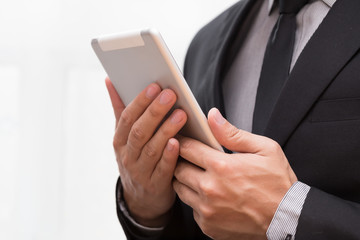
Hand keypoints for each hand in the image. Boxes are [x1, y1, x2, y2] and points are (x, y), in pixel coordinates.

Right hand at [106, 78, 186, 226]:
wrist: (141, 197)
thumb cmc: (135, 157)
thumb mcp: (124, 136)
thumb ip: (120, 109)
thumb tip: (109, 80)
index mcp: (119, 140)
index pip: (127, 118)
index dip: (140, 102)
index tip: (154, 86)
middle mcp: (127, 155)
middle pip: (139, 131)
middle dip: (154, 112)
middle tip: (171, 95)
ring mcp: (140, 171)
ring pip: (152, 148)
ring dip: (165, 130)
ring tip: (181, 114)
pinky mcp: (155, 184)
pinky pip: (162, 169)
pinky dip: (169, 156)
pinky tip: (177, 143)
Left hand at [173, 108, 296, 239]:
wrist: (287, 219)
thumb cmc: (278, 183)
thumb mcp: (264, 149)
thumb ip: (233, 133)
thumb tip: (212, 117)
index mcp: (221, 167)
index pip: (186, 148)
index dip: (181, 141)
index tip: (180, 139)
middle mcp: (210, 189)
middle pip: (178, 169)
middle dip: (181, 161)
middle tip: (191, 158)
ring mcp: (207, 210)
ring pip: (180, 190)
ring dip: (186, 181)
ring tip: (200, 176)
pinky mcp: (208, 226)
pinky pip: (191, 209)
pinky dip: (196, 201)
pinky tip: (210, 196)